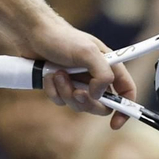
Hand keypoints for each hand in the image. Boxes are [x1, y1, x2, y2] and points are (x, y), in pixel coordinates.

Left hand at [20, 12, 136, 127]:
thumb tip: (99, 95)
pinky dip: (53, 91)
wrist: (31, 34)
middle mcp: (95, 76)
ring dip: (66, 92)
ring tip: (57, 74)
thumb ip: (102, 74)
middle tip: (76, 92)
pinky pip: (60, 101)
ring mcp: (77, 82)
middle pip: (101, 105)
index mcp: (108, 66)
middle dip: (86, 102)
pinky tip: (48, 75)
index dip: (125, 108)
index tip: (115, 123)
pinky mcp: (60, 86)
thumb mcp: (88, 52)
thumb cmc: (61, 37)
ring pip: (78, 104)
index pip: (126, 91)